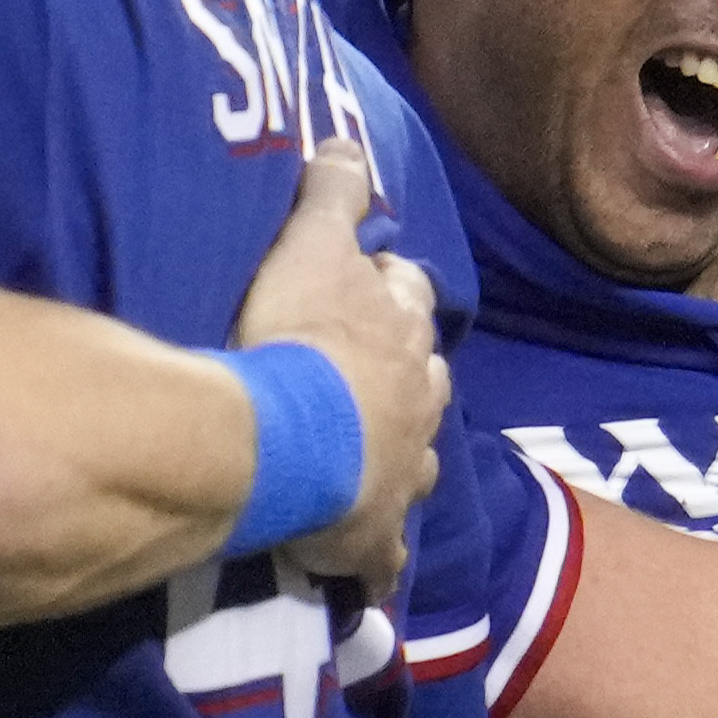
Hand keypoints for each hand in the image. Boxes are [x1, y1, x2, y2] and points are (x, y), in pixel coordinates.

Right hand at [229, 141, 448, 594]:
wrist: (292, 440)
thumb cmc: (298, 336)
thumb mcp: (311, 244)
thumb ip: (331, 193)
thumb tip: (348, 141)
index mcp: (401, 329)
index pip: (409, 294)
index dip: (390, 287)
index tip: (370, 282)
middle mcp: (418, 399)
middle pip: (425, 378)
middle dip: (405, 374)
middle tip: (369, 377)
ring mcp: (403, 470)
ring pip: (417, 461)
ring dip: (400, 456)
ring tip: (372, 459)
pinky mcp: (376, 534)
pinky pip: (382, 554)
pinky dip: (377, 559)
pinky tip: (370, 576)